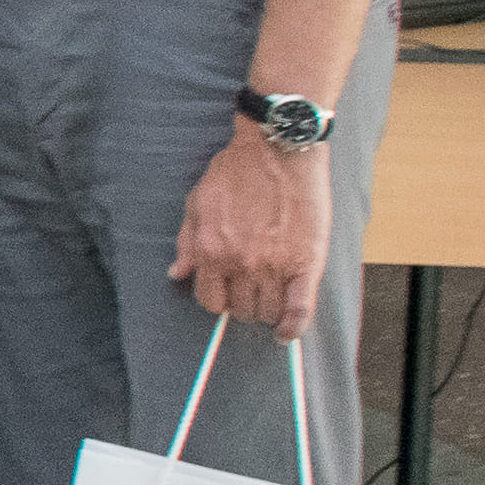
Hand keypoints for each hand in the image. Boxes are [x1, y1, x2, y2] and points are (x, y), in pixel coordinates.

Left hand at [175, 127, 334, 335]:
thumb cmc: (236, 171)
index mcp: (212, 251)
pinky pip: (300, 308)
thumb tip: (177, 274)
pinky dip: (294, 327)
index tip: (226, 296)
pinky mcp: (307, 262)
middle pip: (240, 310)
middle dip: (243, 307)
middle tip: (251, 295)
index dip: (217, 301)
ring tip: (269, 302)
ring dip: (266, 313)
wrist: (279, 150)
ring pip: (268, 312)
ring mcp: (275, 265)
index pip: (210, 300)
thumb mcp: (198, 202)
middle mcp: (242, 264)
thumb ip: (186, 242)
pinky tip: (287, 334)